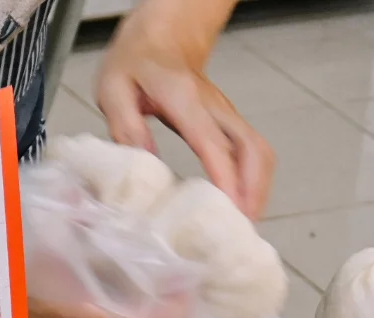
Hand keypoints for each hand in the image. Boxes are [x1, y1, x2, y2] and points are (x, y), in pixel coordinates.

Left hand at [96, 0, 274, 218]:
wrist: (161, 35)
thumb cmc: (137, 61)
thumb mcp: (114, 89)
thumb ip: (126, 126)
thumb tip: (144, 165)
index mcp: (185, 100)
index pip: (214, 143)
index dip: (226, 177)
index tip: (232, 209)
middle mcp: (215, 108)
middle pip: (253, 150)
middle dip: (254, 191)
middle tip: (242, 227)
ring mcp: (226, 115)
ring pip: (259, 153)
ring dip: (259, 189)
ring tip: (244, 224)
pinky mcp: (229, 124)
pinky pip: (253, 154)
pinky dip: (254, 181)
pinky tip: (242, 204)